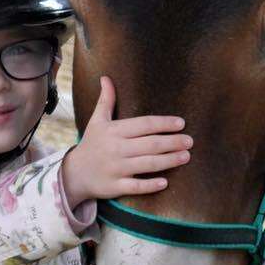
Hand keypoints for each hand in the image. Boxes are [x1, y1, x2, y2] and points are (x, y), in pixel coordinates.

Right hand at [61, 76, 192, 208]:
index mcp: (114, 131)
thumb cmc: (91, 144)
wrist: (74, 173)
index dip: (164, 123)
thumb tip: (106, 77)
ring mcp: (115, 168)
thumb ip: (106, 100)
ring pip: (147, 164)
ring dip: (169, 160)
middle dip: (172, 142)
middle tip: (190, 141)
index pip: (144, 124)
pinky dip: (150, 185)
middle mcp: (115, 149)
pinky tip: (165, 182)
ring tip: (186, 156)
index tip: (181, 123)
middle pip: (150, 144)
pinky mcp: (115, 186)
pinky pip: (135, 186)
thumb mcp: (96, 121)